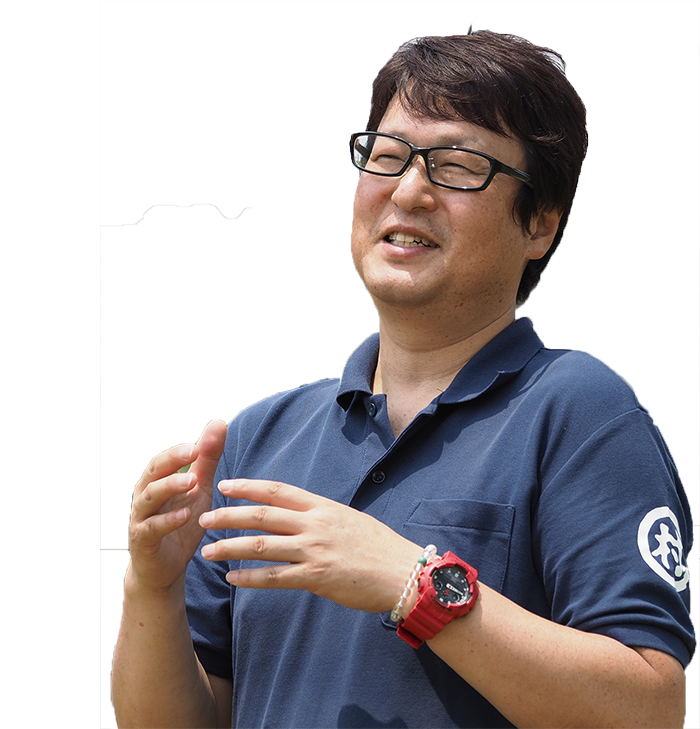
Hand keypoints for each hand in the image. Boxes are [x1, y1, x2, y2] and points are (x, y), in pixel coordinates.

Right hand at [127, 417, 226, 592]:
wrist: (164, 567)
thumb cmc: (181, 521)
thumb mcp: (199, 488)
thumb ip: (207, 458)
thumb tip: (218, 423)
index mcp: (160, 475)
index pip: (164, 447)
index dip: (179, 433)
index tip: (199, 421)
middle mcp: (146, 491)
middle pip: (156, 467)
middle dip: (174, 456)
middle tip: (195, 448)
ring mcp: (142, 515)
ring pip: (151, 495)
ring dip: (170, 485)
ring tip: (191, 480)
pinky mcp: (143, 539)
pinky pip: (153, 527)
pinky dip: (168, 520)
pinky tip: (185, 515)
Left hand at [198, 478, 422, 612]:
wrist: (403, 571)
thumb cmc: (379, 546)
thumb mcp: (349, 518)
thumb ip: (322, 515)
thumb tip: (301, 514)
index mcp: (322, 506)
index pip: (278, 490)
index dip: (249, 486)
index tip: (225, 484)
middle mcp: (315, 524)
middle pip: (262, 515)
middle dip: (229, 515)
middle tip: (203, 517)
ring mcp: (315, 550)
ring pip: (263, 546)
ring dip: (230, 548)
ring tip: (207, 552)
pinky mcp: (317, 577)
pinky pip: (276, 578)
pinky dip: (251, 578)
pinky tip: (232, 579)